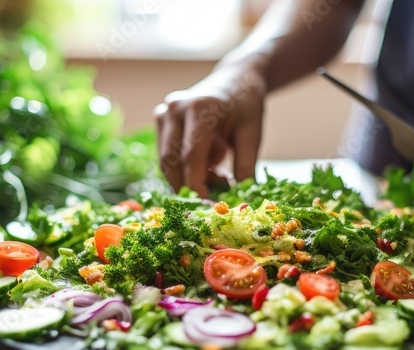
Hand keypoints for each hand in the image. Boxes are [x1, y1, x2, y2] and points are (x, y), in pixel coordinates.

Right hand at [154, 65, 266, 197]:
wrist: (236, 79)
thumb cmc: (246, 106)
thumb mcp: (253, 135)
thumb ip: (245, 169)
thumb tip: (240, 203)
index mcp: (201, 108)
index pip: (191, 157)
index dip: (198, 186)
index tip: (210, 206)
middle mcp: (176, 107)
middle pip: (173, 162)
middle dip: (191, 186)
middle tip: (218, 196)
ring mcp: (164, 112)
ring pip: (167, 162)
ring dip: (188, 178)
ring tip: (219, 174)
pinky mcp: (160, 119)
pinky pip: (167, 155)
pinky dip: (184, 168)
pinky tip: (209, 164)